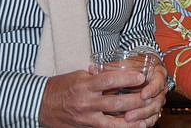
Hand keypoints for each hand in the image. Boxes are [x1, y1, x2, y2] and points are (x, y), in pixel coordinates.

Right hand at [39, 63, 167, 126]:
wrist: (41, 105)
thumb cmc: (62, 86)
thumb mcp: (79, 75)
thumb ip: (98, 74)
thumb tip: (117, 69)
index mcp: (85, 85)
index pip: (109, 80)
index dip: (127, 79)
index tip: (140, 77)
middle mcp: (87, 102)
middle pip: (116, 103)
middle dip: (135, 100)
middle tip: (150, 94)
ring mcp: (87, 118)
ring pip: (114, 121)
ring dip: (133, 118)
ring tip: (148, 114)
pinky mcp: (87, 127)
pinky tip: (136, 126)